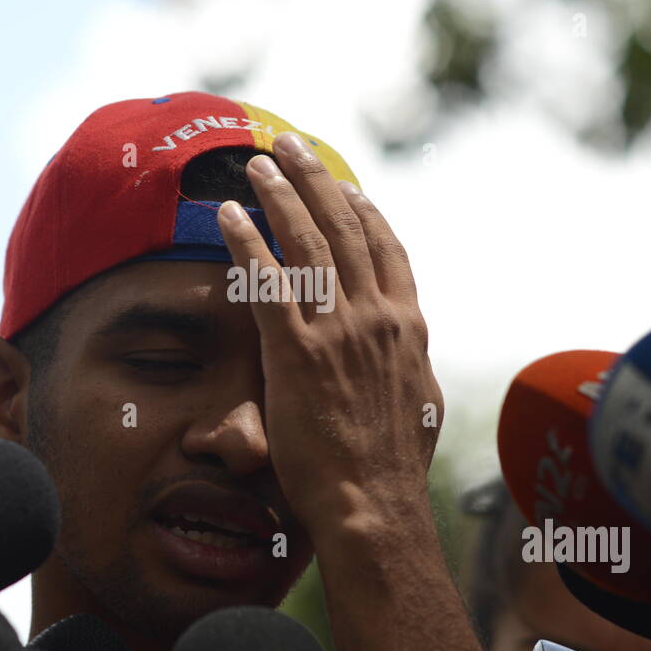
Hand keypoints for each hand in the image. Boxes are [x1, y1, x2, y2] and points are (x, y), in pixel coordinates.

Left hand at [216, 132, 442, 539]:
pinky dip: (247, 242)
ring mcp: (337, 331)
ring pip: (306, 242)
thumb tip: (410, 347)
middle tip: (291, 146)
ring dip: (280, 195)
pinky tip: (228, 216)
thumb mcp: (421, 401)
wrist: (374, 505)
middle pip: (344, 228)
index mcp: (408, 326)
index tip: (346, 185)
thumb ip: (410, 361)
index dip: (362, 210)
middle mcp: (377, 317)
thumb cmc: (393, 465)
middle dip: (316, 180)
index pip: (386, 248)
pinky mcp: (296, 353)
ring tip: (256, 164)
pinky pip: (267, 282)